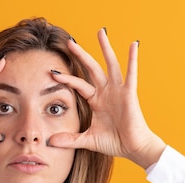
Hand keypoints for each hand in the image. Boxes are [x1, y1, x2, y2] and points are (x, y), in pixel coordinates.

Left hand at [48, 29, 165, 168]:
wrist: (133, 148)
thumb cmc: (114, 142)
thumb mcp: (87, 140)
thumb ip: (70, 139)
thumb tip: (50, 142)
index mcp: (96, 101)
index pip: (79, 85)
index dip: (67, 79)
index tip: (53, 73)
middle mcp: (107, 92)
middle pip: (92, 69)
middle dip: (81, 56)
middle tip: (70, 42)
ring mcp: (118, 91)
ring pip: (110, 65)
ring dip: (105, 49)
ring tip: (101, 32)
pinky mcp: (129, 94)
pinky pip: (131, 74)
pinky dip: (132, 59)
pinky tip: (133, 45)